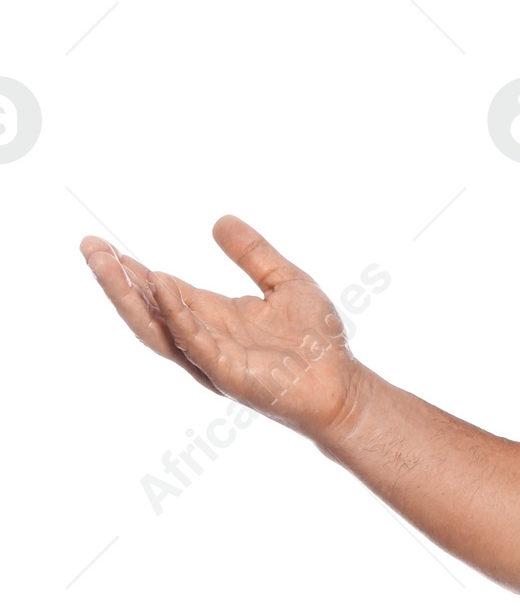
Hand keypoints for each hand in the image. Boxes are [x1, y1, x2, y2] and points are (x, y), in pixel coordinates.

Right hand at [80, 215, 365, 442]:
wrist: (343, 385)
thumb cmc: (317, 342)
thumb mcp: (285, 282)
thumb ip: (253, 254)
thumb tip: (219, 220)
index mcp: (213, 317)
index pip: (161, 291)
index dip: (132, 270)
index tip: (101, 244)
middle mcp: (204, 338)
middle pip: (147, 309)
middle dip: (116, 280)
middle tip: (89, 247)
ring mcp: (211, 358)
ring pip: (156, 328)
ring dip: (128, 296)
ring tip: (106, 263)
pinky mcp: (228, 373)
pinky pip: (193, 340)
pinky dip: (174, 313)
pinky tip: (161, 284)